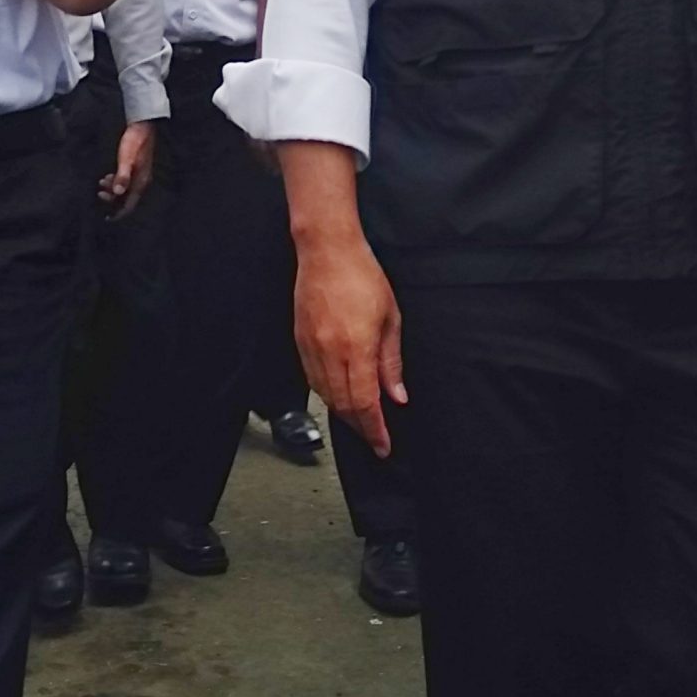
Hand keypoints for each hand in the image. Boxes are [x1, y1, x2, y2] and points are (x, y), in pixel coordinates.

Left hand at [100, 121, 156, 217]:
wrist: (142, 126)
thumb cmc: (134, 142)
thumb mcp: (126, 159)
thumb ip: (122, 176)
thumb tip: (118, 193)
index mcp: (140, 182)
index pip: (129, 205)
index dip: (118, 214)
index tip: (107, 219)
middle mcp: (141, 181)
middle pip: (126, 199)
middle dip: (112, 199)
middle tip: (100, 193)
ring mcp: (138, 175)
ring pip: (124, 189)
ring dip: (112, 189)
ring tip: (101, 182)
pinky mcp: (135, 168)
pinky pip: (124, 181)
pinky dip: (115, 182)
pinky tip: (108, 176)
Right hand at [293, 233, 405, 455]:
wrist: (326, 250)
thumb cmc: (362, 276)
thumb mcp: (390, 318)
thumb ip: (391, 361)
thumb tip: (397, 396)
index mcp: (356, 348)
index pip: (365, 404)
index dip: (374, 430)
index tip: (383, 445)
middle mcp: (329, 353)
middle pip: (343, 406)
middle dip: (360, 427)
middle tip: (374, 437)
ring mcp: (310, 347)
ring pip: (325, 395)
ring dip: (343, 413)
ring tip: (360, 421)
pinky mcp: (299, 340)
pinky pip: (312, 379)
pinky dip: (326, 394)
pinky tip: (338, 395)